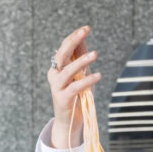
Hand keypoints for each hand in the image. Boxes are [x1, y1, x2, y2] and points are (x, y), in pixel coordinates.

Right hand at [47, 25, 101, 148]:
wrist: (70, 123)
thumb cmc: (78, 99)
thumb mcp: (82, 77)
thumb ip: (81, 61)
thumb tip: (84, 41)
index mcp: (57, 68)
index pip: (64, 48)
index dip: (74, 38)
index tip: (86, 28)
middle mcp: (54, 75)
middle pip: (62, 54)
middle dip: (73, 41)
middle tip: (84, 31)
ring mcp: (57, 87)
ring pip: (68, 70)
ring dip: (82, 61)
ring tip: (95, 54)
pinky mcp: (63, 98)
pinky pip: (76, 87)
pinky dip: (87, 81)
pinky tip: (98, 75)